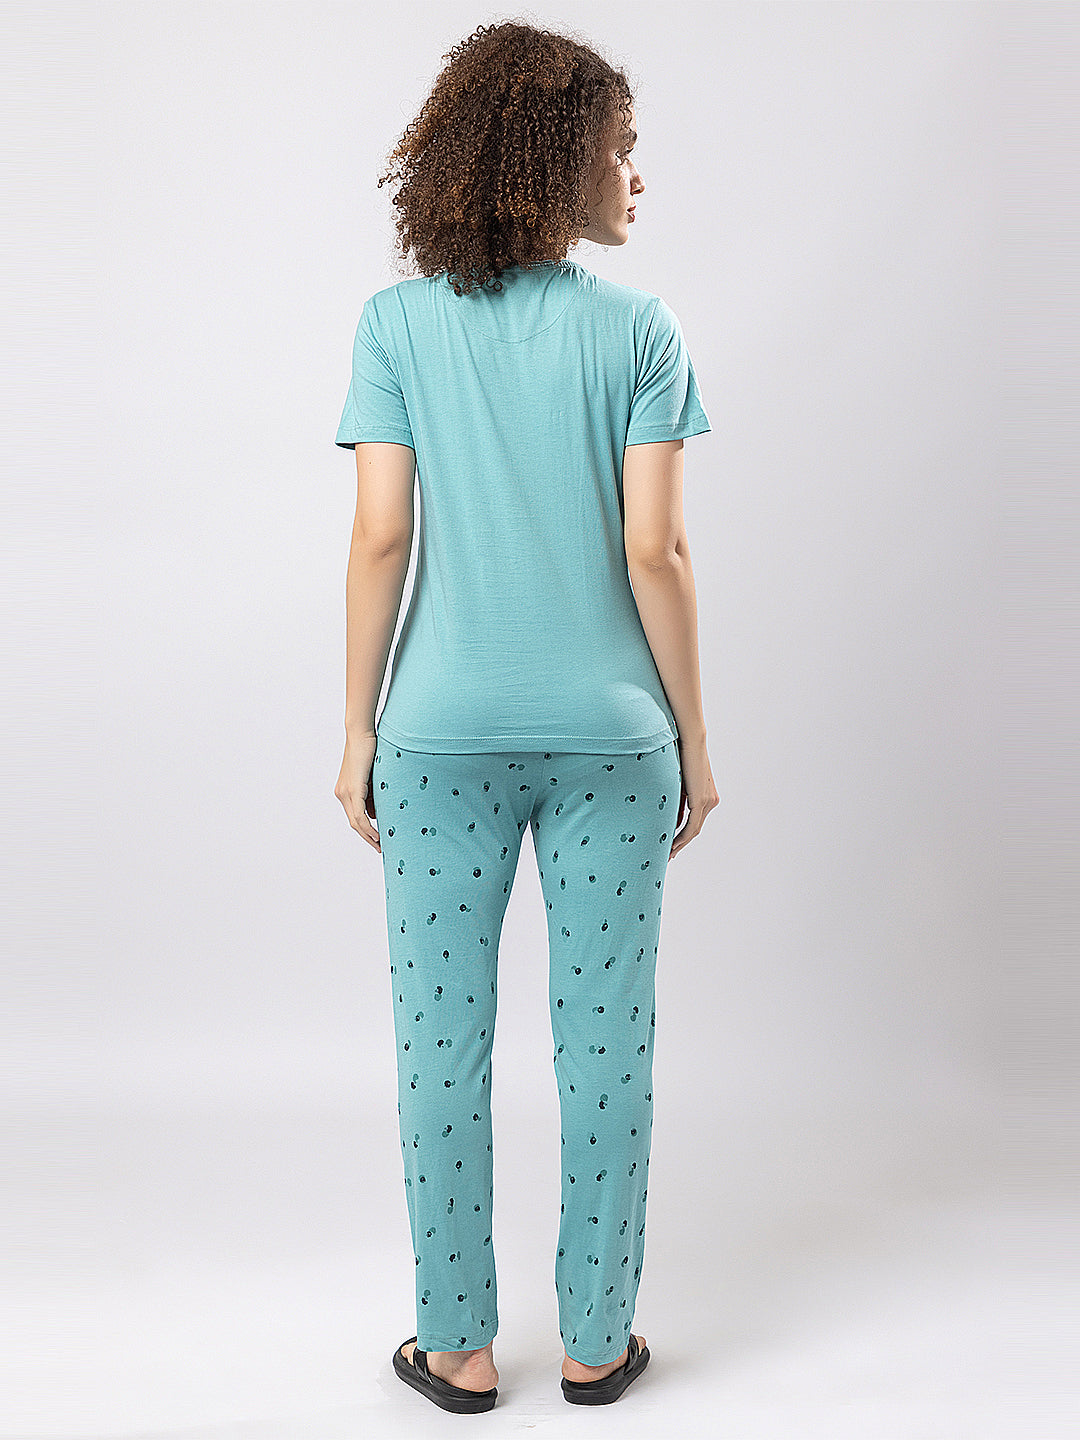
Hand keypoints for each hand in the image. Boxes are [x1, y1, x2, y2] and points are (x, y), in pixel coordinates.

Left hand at [335, 731, 380, 852]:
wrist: (361, 734)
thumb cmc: (369, 750)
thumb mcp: (372, 777)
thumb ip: (373, 794)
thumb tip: (376, 812)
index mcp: (345, 791)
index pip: (354, 817)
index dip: (365, 831)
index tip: (377, 840)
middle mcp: (342, 793)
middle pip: (354, 823)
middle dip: (367, 837)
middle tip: (380, 848)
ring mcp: (345, 792)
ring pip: (356, 821)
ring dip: (368, 835)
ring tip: (380, 844)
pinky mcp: (352, 789)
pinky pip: (359, 814)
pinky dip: (368, 826)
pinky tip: (376, 834)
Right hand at [669, 734, 719, 858]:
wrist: (691, 739)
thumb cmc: (681, 754)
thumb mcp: (677, 781)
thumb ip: (675, 798)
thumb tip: (666, 814)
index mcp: (707, 795)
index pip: (694, 821)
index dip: (682, 835)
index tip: (671, 844)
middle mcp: (711, 800)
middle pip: (694, 829)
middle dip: (681, 843)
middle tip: (668, 854)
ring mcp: (708, 801)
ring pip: (693, 830)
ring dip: (680, 843)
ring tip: (668, 853)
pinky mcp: (701, 801)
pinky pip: (692, 826)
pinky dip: (682, 837)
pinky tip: (672, 844)